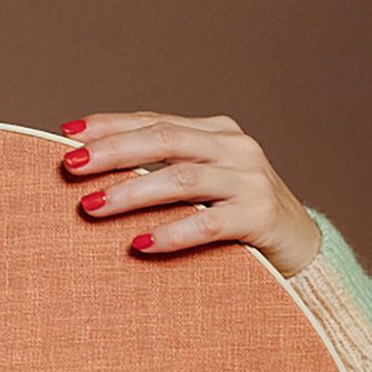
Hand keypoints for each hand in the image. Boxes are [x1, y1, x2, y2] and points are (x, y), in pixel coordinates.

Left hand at [58, 113, 320, 276]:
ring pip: (183, 178)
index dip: (111, 125)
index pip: (155, 121)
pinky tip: (140, 244)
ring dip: (133, 193)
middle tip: (71, 166)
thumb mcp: (204, 183)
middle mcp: (236, 147)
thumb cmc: (238, 216)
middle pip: (165, 140)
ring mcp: (252, 180)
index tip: (67, 134)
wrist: (304, 250)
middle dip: (114, 151)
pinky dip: (172, 233)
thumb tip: (91, 168)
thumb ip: (163, 169)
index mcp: (217, 131)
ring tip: (91, 207)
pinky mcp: (261, 217)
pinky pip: (209, 223)